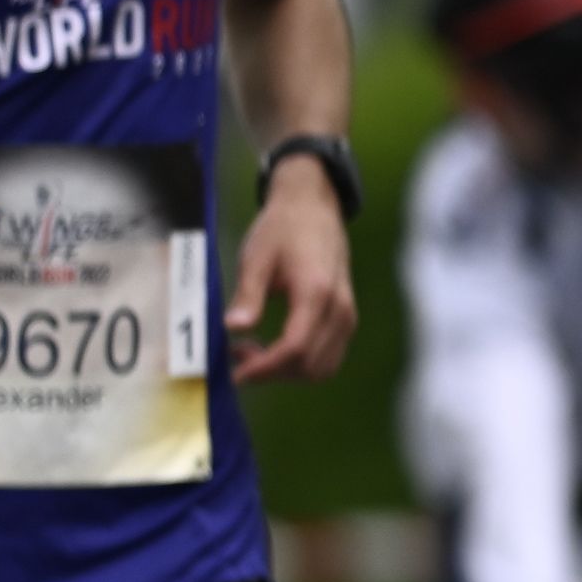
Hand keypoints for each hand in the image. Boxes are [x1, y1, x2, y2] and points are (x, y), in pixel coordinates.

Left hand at [224, 149, 357, 383]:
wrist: (313, 208)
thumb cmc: (283, 229)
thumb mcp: (256, 258)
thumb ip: (248, 295)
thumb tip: (234, 328)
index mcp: (316, 293)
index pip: (294, 348)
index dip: (264, 368)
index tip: (235, 373)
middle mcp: (339, 310)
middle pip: (310, 364)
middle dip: (272, 372)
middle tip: (238, 356)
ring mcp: (347, 316)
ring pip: (322, 367)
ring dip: (287, 371)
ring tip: (254, 353)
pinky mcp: (345, 318)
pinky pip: (328, 356)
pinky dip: (300, 363)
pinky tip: (274, 347)